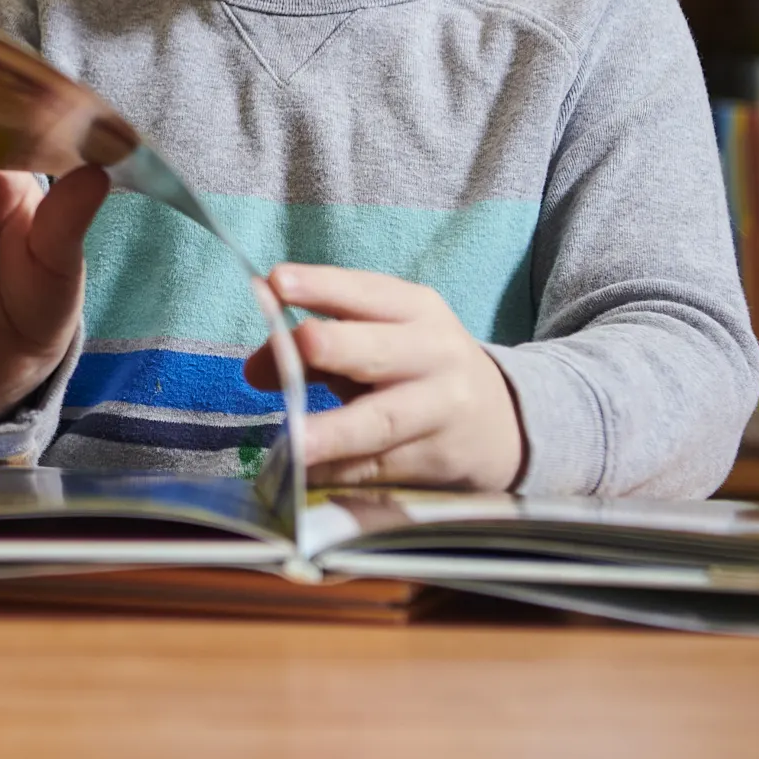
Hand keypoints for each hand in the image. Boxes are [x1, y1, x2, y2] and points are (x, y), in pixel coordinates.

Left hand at [244, 263, 523, 490]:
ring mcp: (440, 411)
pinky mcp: (436, 460)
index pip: (365, 292)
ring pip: (382, 420)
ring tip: (295, 443)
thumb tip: (255, 369)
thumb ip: (316, 348)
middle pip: (380, 351)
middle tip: (298, 345)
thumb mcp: (380, 340)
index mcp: (415, 309)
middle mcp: (434, 354)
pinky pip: (378, 466)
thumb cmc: (417, 369)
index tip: (276, 283)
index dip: (322, 287)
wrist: (503, 423)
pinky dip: (338, 471)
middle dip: (337, 347)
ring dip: (335, 432)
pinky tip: (303, 475)